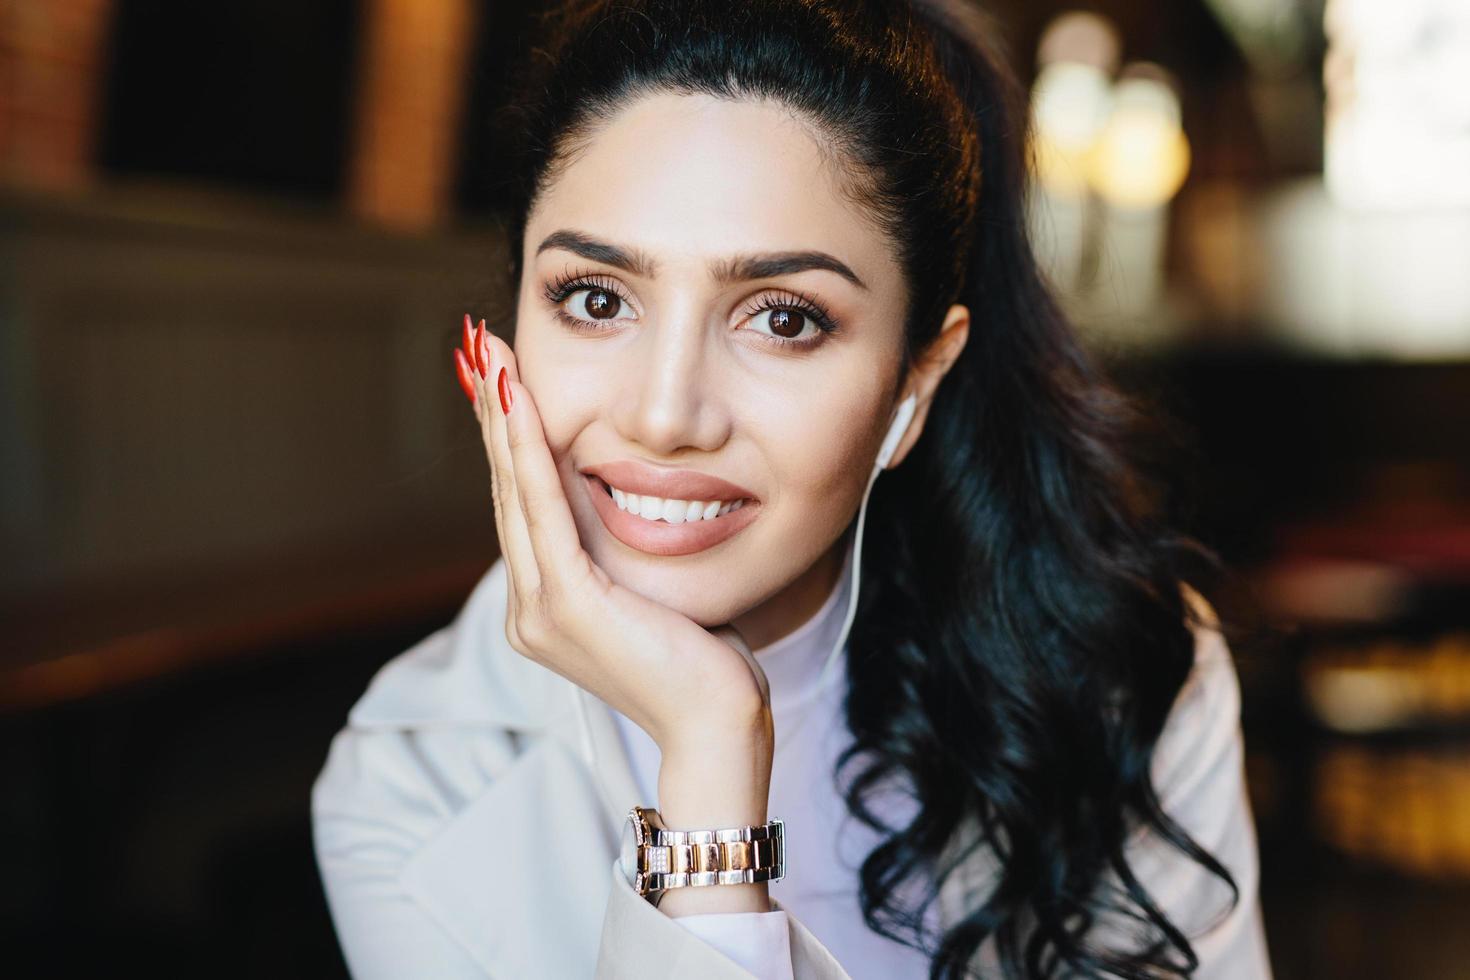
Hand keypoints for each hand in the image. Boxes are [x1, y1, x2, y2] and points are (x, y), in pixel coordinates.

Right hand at [451, 317, 773, 789]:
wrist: (718, 726)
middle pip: (509, 489)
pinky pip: (544, 510)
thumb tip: (629, 509)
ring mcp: (541, 610)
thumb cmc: (704, 664)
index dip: (509, 437)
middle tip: (479, 345)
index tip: (502, 376)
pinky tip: (520, 399)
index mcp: (546, 606)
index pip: (524, 504)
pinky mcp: (567, 606)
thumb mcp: (653, 597)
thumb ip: (624, 558)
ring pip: (516, 491)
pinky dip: (529, 450)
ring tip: (488, 354)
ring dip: (502, 416)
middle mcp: (530, 608)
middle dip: (494, 412)